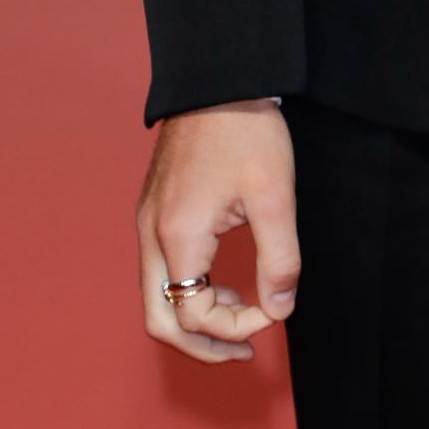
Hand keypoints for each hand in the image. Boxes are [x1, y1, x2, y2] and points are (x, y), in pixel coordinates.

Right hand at [135, 98, 298, 362]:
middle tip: (245, 352)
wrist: (218, 77)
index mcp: (177, 235)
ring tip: (243, 315)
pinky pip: (162, 269)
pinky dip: (190, 289)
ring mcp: (148, 220)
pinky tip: (226, 279)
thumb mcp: (274, 195)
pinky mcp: (155, 208)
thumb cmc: (245, 129)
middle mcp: (151, 233)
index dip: (236, 325)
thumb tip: (279, 308)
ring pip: (157, 296)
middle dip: (202, 343)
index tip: (275, 308)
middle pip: (160, 319)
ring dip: (196, 317)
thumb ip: (279, 259)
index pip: (195, 314)